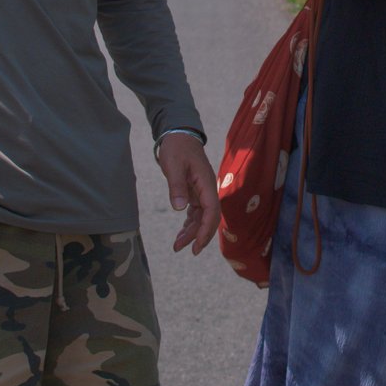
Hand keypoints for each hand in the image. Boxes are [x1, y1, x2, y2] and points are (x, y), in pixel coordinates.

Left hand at [157, 132, 219, 254]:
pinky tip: (181, 233)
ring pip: (202, 217)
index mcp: (206, 183)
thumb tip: (179, 208)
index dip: (205, 230)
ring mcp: (202, 191)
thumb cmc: (177, 148)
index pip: (211, 212)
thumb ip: (177, 186)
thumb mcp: (174, 165)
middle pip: (209, 218)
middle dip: (199, 236)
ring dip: (192, 232)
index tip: (196, 246)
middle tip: (186, 250)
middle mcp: (208, 189)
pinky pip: (196, 212)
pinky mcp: (195, 191)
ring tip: (177, 245)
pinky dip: (189, 224)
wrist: (179, 134)